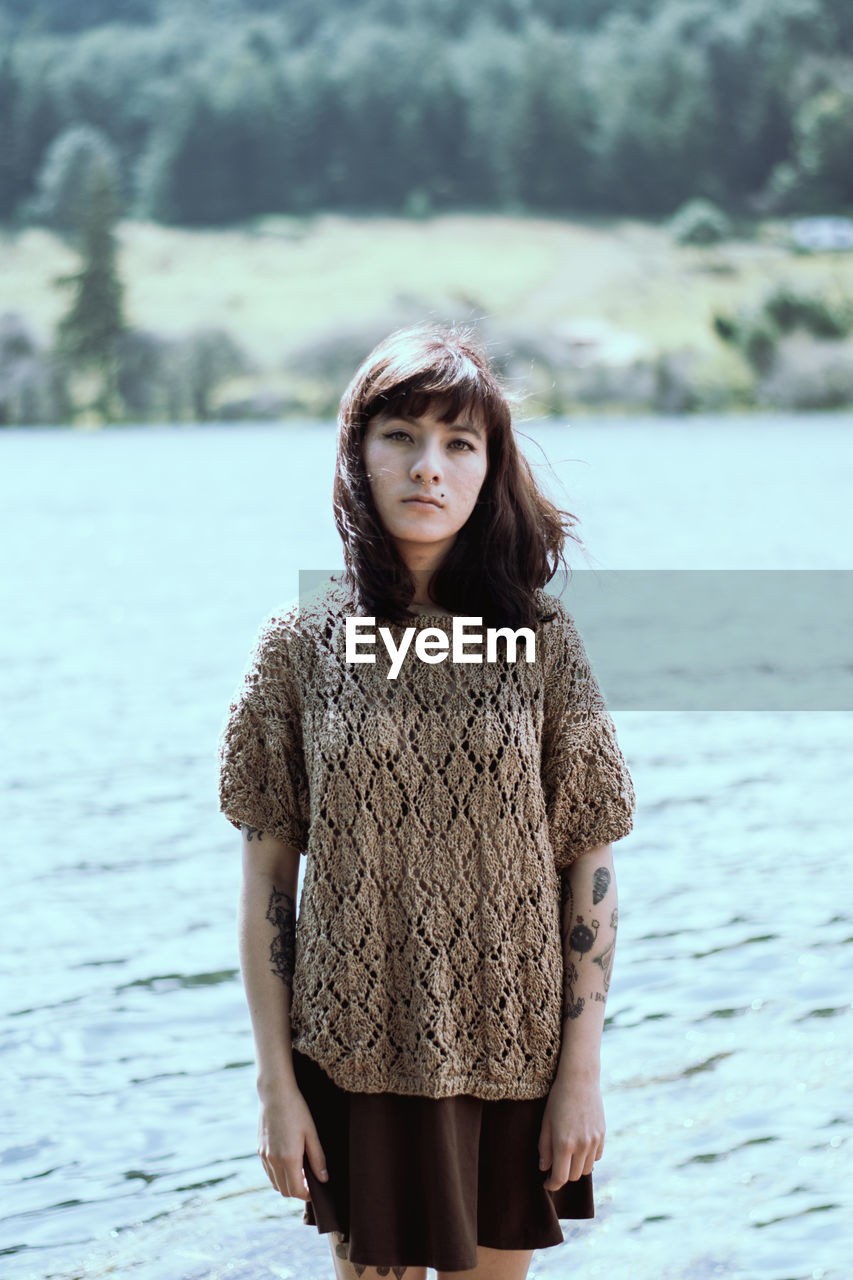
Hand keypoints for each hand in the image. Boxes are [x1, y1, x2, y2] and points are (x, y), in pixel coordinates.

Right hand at [257, 1085, 328, 1200]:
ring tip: (299, 1174)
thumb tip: (324, 1179)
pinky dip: (278, 1175)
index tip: (315, 1191)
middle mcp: (274, 1160)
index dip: (306, 1195)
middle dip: (297, 1191)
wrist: (275, 1093)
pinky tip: (288, 1164)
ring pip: (275, 1183)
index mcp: (289, 1158)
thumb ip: (318, 1158)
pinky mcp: (260, 1150)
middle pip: (285, 1191)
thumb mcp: (311, 1133)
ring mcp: (265, 1156)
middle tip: (309, 1183)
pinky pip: (268, 1172)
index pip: (296, 1190)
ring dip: (287, 1185)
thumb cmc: (297, 1110)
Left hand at [537, 1075, 604, 1189]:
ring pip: (586, 1169)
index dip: (552, 1184)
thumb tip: (544, 1168)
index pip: (560, 1178)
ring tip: (567, 1156)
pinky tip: (580, 1147)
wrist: (580, 1080)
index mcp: (564, 1143)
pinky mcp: (602, 1135)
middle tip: (555, 1167)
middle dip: (563, 1175)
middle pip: (574, 1176)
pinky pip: (596, 1157)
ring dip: (576, 1167)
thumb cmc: (558, 1099)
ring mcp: (594, 1141)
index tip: (546, 1183)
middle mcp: (581, 1145)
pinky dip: (588, 1158)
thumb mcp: (546, 1122)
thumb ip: (544, 1147)